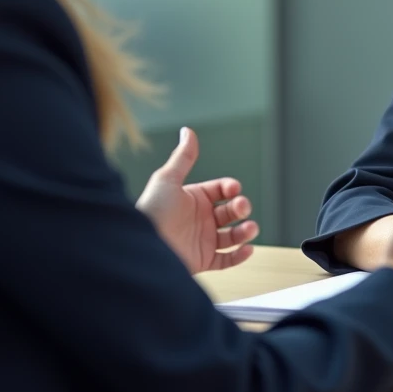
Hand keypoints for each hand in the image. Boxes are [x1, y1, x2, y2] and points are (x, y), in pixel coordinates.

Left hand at [136, 127, 259, 273]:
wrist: (143, 246)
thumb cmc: (152, 211)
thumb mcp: (167, 179)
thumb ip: (183, 157)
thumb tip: (188, 131)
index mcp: (194, 199)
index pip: (221, 190)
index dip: (230, 188)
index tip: (234, 189)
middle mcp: (200, 219)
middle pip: (230, 212)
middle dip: (241, 208)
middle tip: (242, 208)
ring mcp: (202, 240)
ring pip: (233, 236)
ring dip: (245, 232)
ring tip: (250, 229)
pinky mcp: (203, 260)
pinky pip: (227, 259)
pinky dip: (240, 256)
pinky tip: (248, 248)